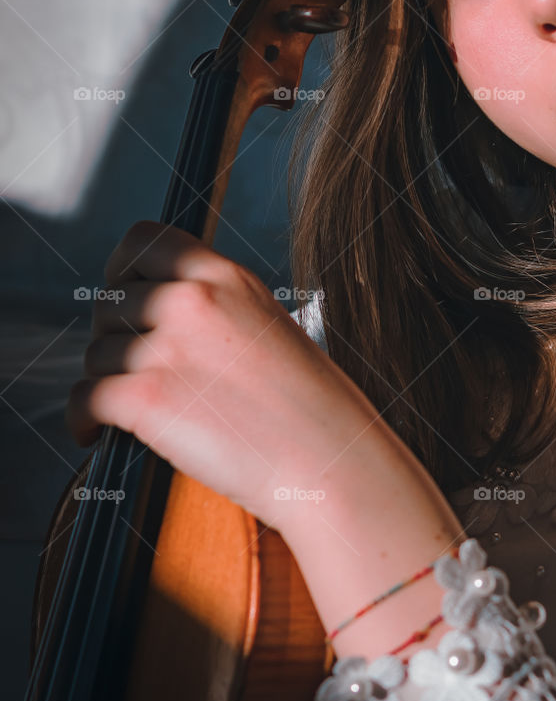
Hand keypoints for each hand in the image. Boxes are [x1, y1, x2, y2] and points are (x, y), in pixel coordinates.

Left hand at [66, 219, 389, 529]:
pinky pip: (84, 398)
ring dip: (107, 384)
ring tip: (139, 412)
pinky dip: (81, 420)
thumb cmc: (309, 407)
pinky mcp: (146, 397)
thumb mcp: (266, 325)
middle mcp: (191, 300)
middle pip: (110, 305)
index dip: (121, 270)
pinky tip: (94, 434)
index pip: (143, 240)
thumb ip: (214, 308)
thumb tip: (154, 315)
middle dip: (115, 340)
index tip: (123, 296)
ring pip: (96, 355)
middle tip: (137, 373)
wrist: (328, 461)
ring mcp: (167, 347)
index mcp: (225, 276)